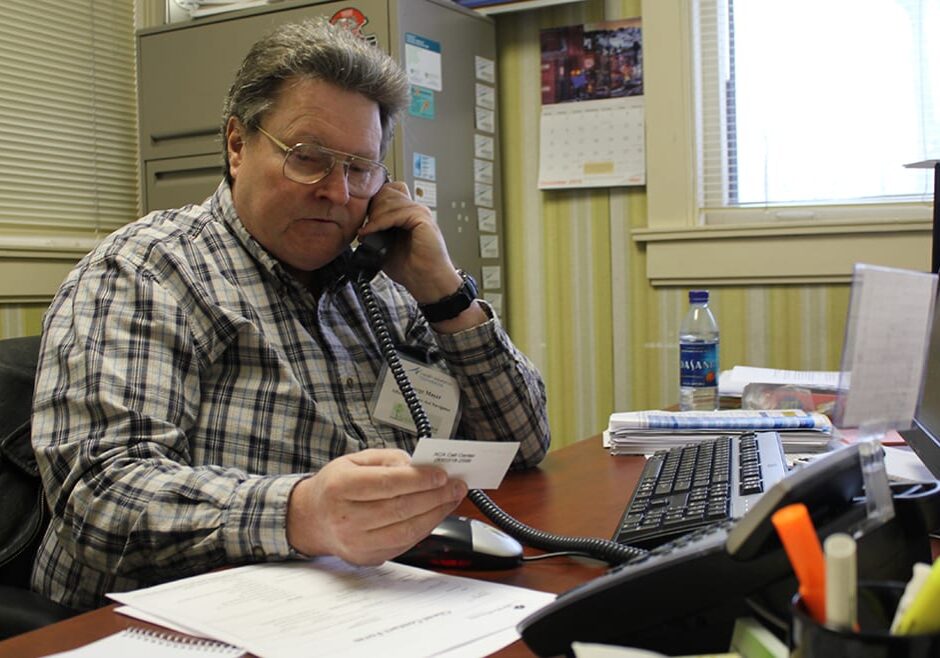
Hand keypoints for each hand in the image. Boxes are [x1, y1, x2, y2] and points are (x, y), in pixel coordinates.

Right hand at [286, 448, 467, 564]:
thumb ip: (388, 459)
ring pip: (407, 530)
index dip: (418, 479)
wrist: (311, 519)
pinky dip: (425, 527)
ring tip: (451, 498)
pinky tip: (436, 513)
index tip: (441, 474)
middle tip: (455, 485)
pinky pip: (405, 543)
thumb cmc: (335, 486)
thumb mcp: (355, 460)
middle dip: (435, 496)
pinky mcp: (367, 557)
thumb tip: (419, 466)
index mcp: (340, 488)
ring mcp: (356, 542)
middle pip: (400, 509)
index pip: (386, 484)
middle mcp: (345, 518)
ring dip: (436, 514)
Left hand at [359, 181, 462, 303]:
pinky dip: (380, 222)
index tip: (364, 219)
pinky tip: (373, 232)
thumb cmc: (411, 268)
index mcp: (408, 214)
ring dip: (374, 215)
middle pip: (388, 191)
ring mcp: (419, 213)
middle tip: (366, 226)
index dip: (374, 202)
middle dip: (372, 207)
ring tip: (367, 231)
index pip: (389, 192)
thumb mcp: (386, 246)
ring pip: (390, 200)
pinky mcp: (422, 219)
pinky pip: (396, 213)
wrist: (426, 280)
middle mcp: (415, 210)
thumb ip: (377, 233)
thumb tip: (361, 228)